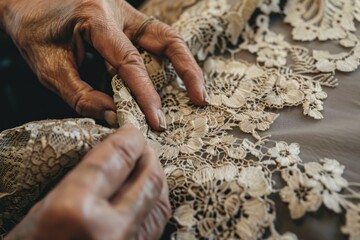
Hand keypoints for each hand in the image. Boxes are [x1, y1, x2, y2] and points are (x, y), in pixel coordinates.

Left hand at [0, 0, 207, 129]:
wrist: (27, 1)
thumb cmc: (35, 31)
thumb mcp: (49, 69)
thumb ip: (82, 96)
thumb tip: (115, 116)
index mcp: (96, 18)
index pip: (130, 62)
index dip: (146, 94)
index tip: (157, 120)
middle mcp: (119, 11)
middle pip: (167, 38)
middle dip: (188, 70)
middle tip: (201, 98)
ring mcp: (127, 13)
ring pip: (167, 37)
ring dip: (185, 65)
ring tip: (197, 91)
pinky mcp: (128, 21)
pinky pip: (155, 40)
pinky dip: (168, 62)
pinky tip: (174, 81)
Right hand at [5, 124, 170, 239]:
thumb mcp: (41, 212)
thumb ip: (81, 182)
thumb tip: (114, 159)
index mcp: (73, 213)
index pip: (113, 161)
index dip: (127, 140)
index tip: (131, 131)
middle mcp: (107, 232)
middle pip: (147, 180)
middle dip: (149, 157)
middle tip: (143, 146)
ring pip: (160, 203)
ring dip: (157, 179)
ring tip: (148, 166)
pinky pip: (155, 227)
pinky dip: (155, 204)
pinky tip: (147, 195)